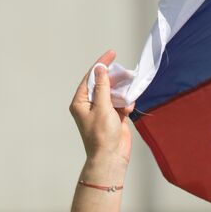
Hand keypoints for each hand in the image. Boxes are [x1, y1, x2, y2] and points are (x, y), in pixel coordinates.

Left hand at [70, 52, 131, 176]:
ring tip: (129, 88)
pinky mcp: (114, 118)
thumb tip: (100, 69)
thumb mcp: (102, 107)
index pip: (90, 77)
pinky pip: (121, 104)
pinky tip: (128, 108)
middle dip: (114, 79)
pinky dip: (126, 103)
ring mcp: (103, 111)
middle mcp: (90, 105)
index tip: (111, 54)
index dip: (101, 65)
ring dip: (122, 92)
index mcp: (81, 102)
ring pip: (113, 93)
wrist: (111, 158)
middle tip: (125, 72)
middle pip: (102, 84)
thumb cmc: (102, 136)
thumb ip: (102, 86)